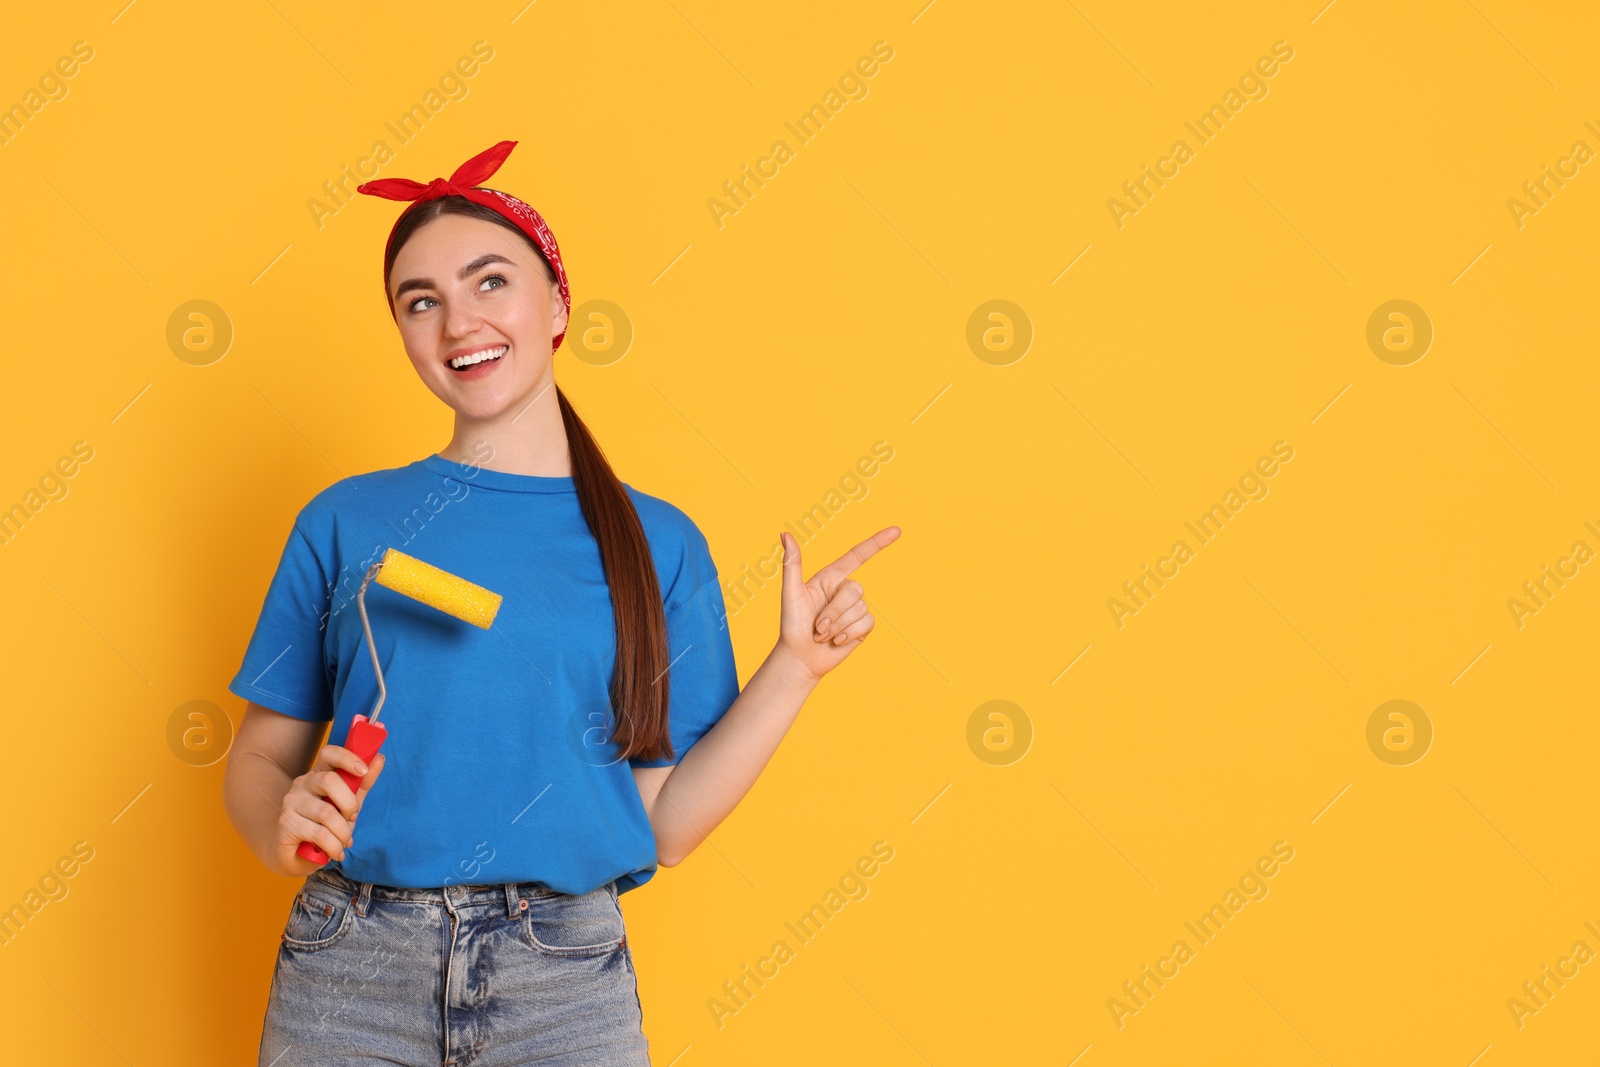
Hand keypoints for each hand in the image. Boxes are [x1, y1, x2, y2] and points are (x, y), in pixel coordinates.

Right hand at [273, 745, 385, 875]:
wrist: (298, 857)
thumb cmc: (327, 826)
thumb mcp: (349, 804)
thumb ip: (363, 783)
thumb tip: (379, 758)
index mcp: (319, 774)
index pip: (328, 753)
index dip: (347, 758)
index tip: (363, 771)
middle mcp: (302, 784)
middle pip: (329, 781)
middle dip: (349, 804)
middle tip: (352, 819)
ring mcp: (290, 802)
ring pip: (326, 812)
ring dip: (343, 832)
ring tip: (344, 842)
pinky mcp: (285, 823)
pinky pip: (318, 833)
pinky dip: (333, 846)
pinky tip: (336, 852)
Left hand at [773, 526, 901, 683]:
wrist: (800, 658)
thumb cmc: (791, 626)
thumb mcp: (791, 593)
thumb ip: (791, 564)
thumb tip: (785, 534)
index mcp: (830, 577)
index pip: (857, 556)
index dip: (877, 543)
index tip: (897, 530)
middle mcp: (844, 590)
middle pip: (855, 589)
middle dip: (834, 611)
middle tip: (817, 626)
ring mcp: (855, 609)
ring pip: (860, 608)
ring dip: (838, 626)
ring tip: (823, 635)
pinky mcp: (862, 627)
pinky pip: (867, 623)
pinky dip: (850, 633)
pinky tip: (837, 641)